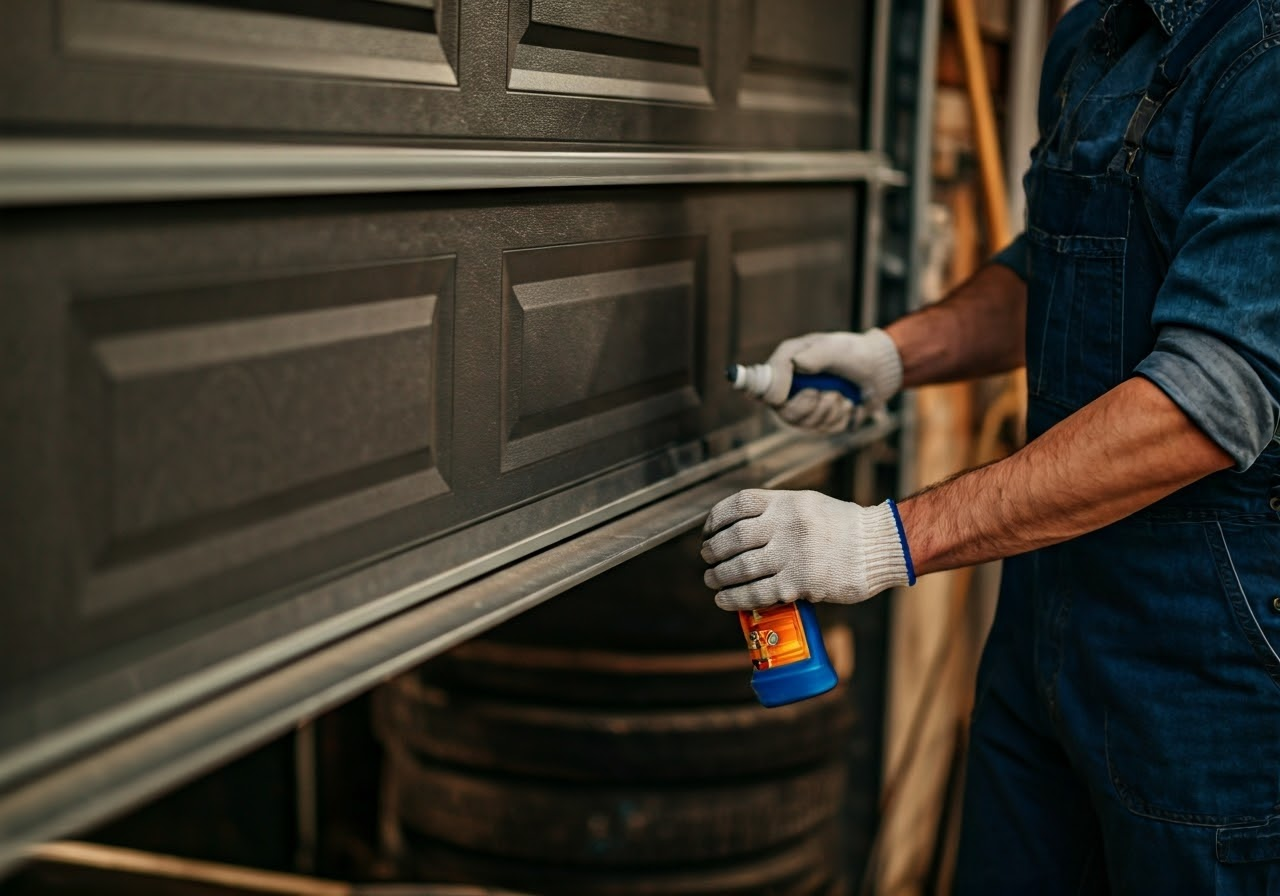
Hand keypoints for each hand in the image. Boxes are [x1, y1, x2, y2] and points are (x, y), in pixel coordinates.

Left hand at [700, 489, 913, 610]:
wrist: (879, 546)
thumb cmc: (844, 527)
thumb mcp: (809, 504)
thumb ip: (777, 512)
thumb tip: (740, 529)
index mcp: (787, 502)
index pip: (738, 505)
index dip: (715, 519)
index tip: (707, 531)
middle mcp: (787, 525)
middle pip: (733, 538)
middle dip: (713, 550)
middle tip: (706, 558)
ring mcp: (793, 554)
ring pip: (741, 567)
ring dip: (719, 576)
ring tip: (711, 579)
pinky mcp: (800, 582)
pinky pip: (757, 592)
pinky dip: (734, 598)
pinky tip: (723, 600)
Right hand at [763, 329, 903, 432]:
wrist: (877, 370)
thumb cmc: (852, 353)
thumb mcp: (835, 348)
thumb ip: (815, 355)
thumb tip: (797, 365)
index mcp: (786, 364)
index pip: (763, 387)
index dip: (773, 395)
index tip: (791, 395)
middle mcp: (790, 387)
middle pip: (784, 412)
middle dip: (810, 406)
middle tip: (830, 393)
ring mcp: (804, 405)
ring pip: (805, 424)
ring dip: (829, 411)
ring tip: (842, 394)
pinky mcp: (819, 419)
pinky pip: (823, 429)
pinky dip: (839, 418)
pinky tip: (847, 404)